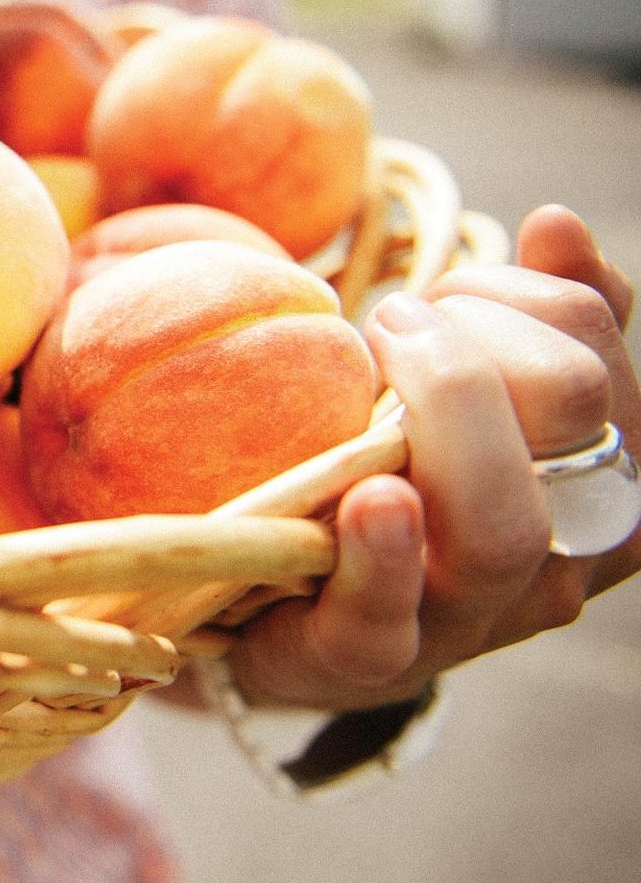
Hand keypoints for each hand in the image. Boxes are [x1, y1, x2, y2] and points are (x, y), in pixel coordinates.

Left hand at [226, 205, 636, 712]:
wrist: (282, 607)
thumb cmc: (389, 470)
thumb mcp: (465, 392)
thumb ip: (530, 318)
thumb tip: (560, 226)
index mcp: (594, 485)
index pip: (601, 364)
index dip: (525, 298)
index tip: (444, 290)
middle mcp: (552, 556)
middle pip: (573, 421)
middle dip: (479, 338)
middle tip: (393, 322)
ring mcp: (463, 615)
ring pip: (502, 525)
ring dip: (440, 412)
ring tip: (374, 360)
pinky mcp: (364, 656)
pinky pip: (385, 615)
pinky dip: (383, 553)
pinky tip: (370, 499)